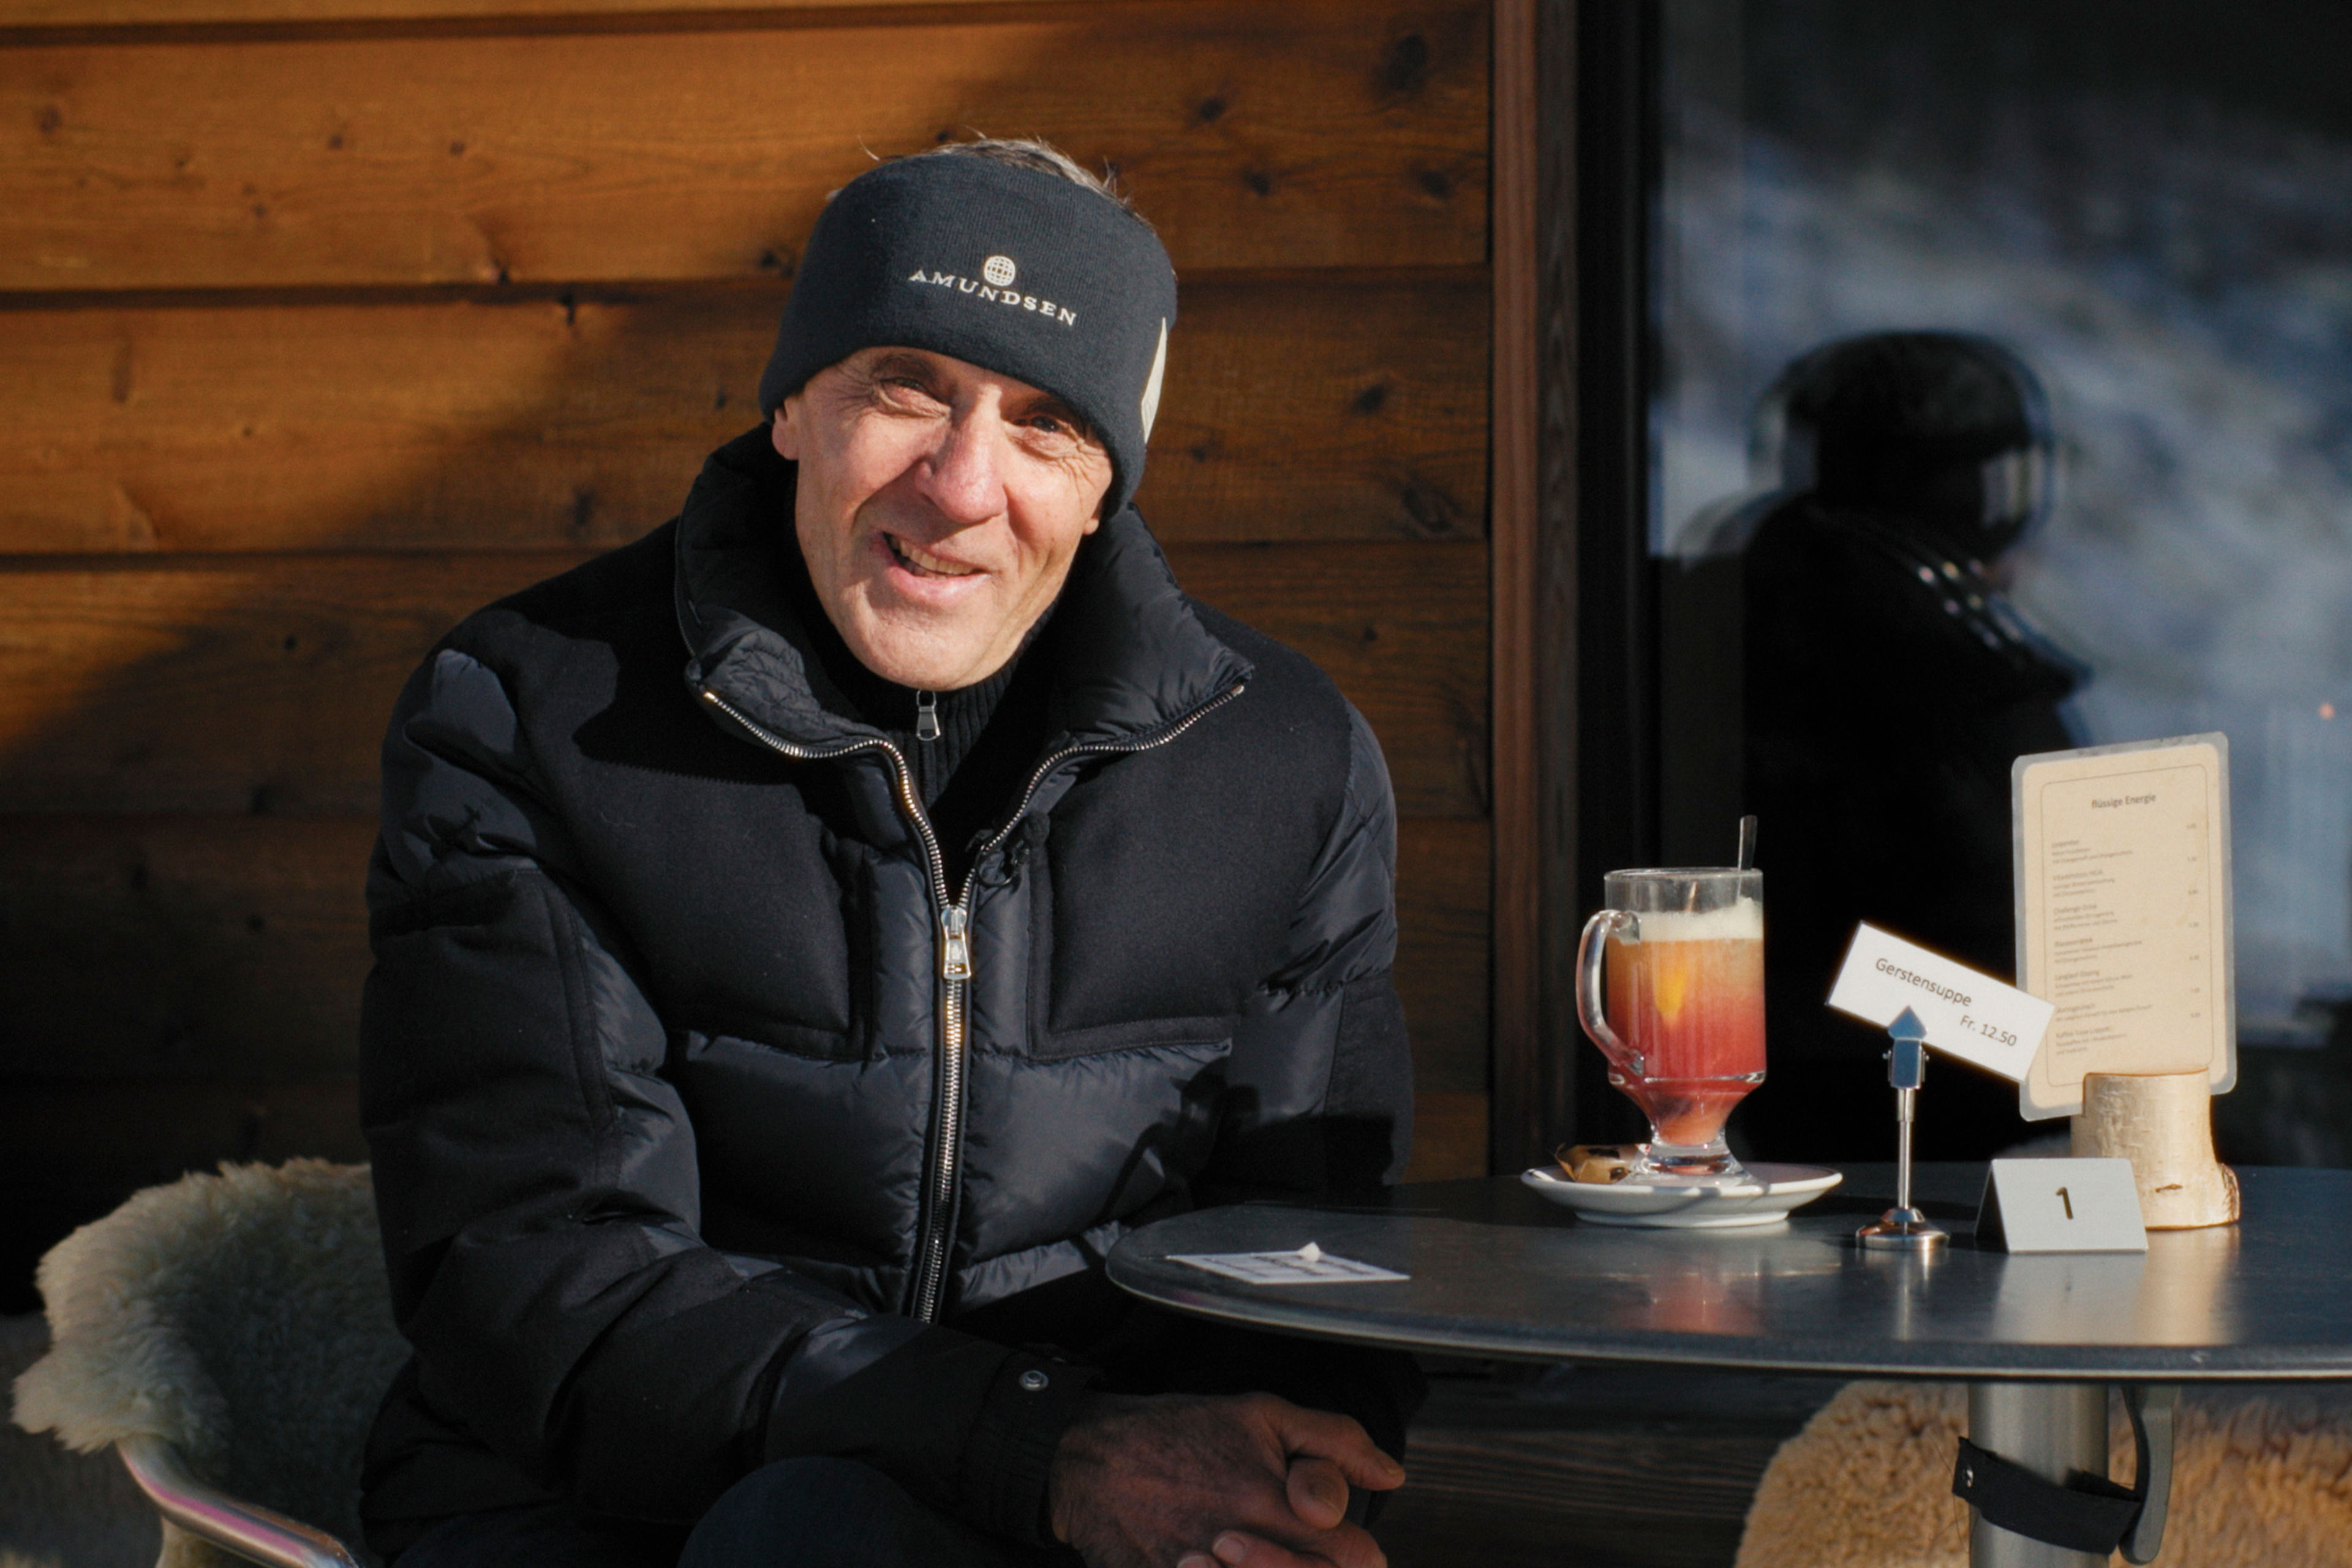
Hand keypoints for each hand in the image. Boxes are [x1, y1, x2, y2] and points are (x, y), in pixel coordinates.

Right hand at [1047, 1390, 1404, 1567]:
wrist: (1090, 1455)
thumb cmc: (1180, 1431)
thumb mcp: (1260, 1414)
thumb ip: (1335, 1441)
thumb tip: (1394, 1475)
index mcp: (1278, 1503)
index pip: (1356, 1557)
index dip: (1359, 1555)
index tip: (1343, 1546)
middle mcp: (1246, 1546)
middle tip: (1302, 1552)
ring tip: (1257, 1558)